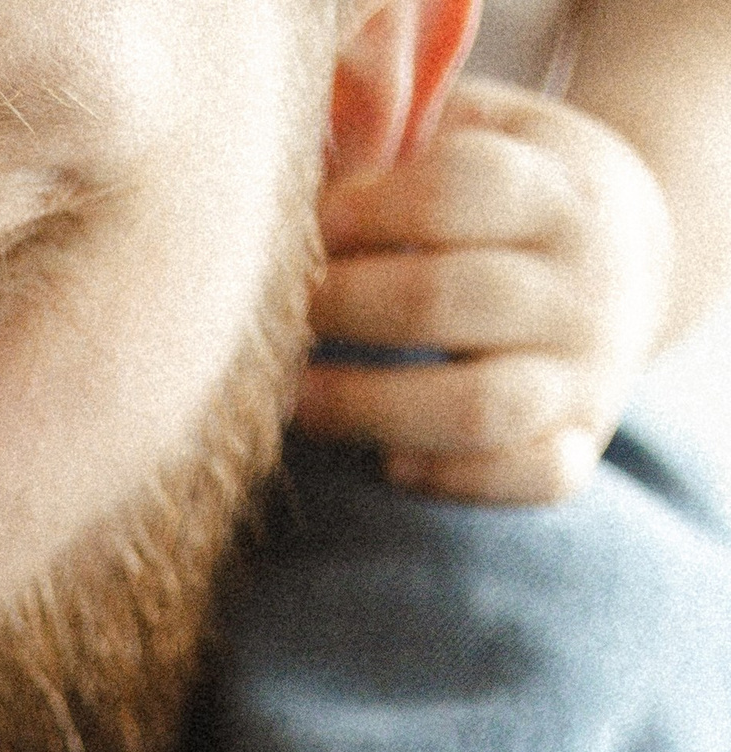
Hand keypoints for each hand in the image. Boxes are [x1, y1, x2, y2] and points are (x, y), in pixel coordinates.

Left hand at [297, 78, 672, 503]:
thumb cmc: (508, 205)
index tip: (309, 228)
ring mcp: (587, 371)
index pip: (461, 188)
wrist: (627, 270)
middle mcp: (585, 282)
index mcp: (561, 189)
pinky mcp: (578, 444)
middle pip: (451, 298)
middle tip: (287, 317)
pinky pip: (526, 478)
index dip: (368, 208)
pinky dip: (453, 478)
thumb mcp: (479, 138)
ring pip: (477, 407)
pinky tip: (390, 458)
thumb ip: (402, 127)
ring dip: (370, 408)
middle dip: (346, 309)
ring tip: (300, 399)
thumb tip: (319, 108)